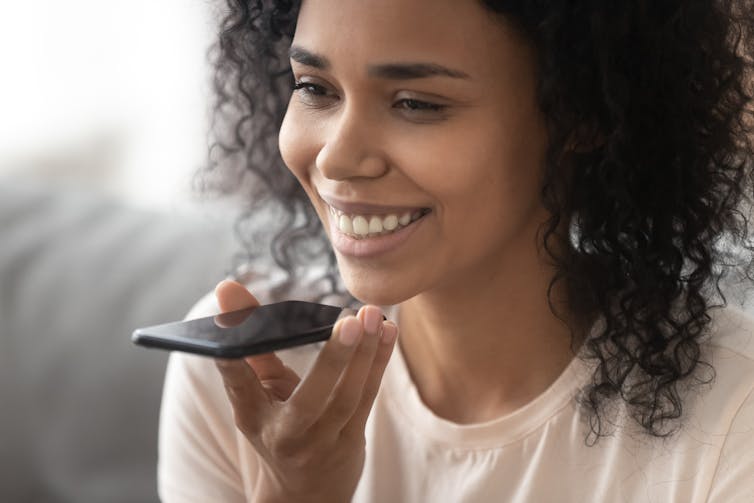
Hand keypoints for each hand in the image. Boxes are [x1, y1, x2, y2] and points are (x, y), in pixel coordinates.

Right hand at [213, 279, 398, 502]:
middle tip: (350, 321)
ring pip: (348, 397)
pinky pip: (367, 398)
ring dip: (365, 354)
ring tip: (373, 316)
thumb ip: (252, 343)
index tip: (231, 324)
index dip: (235, 358)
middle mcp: (286, 434)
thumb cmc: (279, 426)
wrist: (303, 491)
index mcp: (252, 417)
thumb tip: (229, 288)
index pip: (240, 384)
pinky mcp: (350, 441)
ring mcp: (321, 442)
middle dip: (334, 358)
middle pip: (311, 398)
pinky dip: (378, 362)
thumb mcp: (257, 393)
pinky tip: (387, 331)